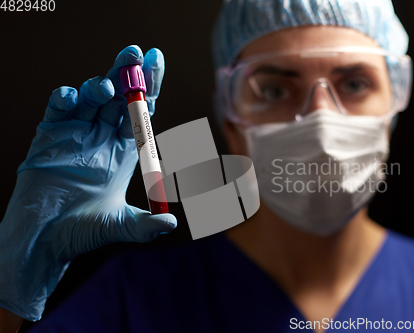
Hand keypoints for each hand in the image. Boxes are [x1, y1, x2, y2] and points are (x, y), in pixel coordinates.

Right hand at [0, 45, 175, 320]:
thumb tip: (172, 223)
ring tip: (106, 87)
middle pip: (120, 98)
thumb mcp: (119, 226)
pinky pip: (58, 111)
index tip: (157, 60)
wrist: (41, 241)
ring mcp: (76, 135)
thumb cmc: (81, 234)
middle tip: (135, 52)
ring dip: (100, 87)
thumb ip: (145, 225)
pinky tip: (71, 97)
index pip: (142, 112)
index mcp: (125, 152)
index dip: (151, 87)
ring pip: (91, 99)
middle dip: (128, 74)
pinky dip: (64, 100)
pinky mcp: (50, 138)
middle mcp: (103, 139)